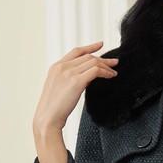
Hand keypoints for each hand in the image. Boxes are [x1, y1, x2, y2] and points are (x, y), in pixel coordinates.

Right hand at [32, 41, 118, 162]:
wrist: (48, 118)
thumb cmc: (53, 109)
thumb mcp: (60, 89)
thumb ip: (71, 79)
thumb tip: (88, 77)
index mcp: (56, 67)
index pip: (76, 52)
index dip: (90, 47)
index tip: (101, 44)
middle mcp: (62, 66)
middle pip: (87, 56)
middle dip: (102, 58)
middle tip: (114, 62)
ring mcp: (68, 72)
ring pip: (93, 62)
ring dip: (106, 66)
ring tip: (114, 72)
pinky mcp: (76, 81)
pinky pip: (96, 71)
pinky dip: (105, 72)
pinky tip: (111, 76)